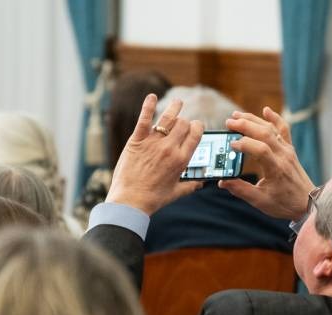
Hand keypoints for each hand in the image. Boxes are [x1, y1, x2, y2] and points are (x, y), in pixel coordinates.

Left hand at [107, 94, 203, 214]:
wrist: (130, 201)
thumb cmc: (153, 199)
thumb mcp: (176, 193)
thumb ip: (190, 186)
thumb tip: (201, 183)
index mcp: (181, 160)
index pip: (196, 134)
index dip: (198, 127)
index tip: (197, 126)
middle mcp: (169, 148)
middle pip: (183, 124)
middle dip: (186, 121)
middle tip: (183, 121)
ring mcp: (153, 143)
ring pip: (168, 118)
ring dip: (175, 107)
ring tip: (178, 102)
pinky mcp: (136, 141)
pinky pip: (144, 119)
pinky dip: (148, 106)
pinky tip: (152, 96)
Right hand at [220, 107, 313, 219]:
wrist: (307, 203)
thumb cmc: (284, 204)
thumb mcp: (260, 201)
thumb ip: (240, 190)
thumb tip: (222, 182)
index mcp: (275, 169)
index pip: (260, 150)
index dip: (244, 144)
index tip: (230, 145)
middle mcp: (283, 156)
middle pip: (264, 133)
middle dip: (245, 125)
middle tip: (228, 122)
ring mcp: (288, 150)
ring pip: (271, 129)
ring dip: (254, 119)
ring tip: (236, 115)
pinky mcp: (290, 149)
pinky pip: (284, 130)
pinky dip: (275, 118)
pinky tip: (266, 110)